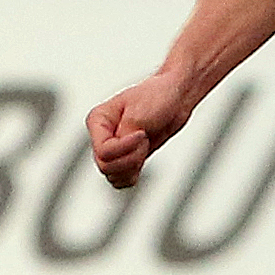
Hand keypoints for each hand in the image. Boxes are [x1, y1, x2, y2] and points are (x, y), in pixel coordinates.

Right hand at [87, 71, 197, 188]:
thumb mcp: (139, 114)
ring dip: (132, 167)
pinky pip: (121, 178)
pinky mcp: (128, 156)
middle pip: (106, 166)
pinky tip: (141, 163)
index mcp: (98, 121)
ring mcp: (114, 148)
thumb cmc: (158, 96)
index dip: (125, 147)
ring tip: (145, 147)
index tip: (142, 133)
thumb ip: (125, 136)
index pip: (103, 150)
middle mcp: (102, 136)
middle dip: (131, 158)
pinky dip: (131, 176)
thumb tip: (119, 155)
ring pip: (112, 175)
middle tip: (146, 140)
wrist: (176, 96)